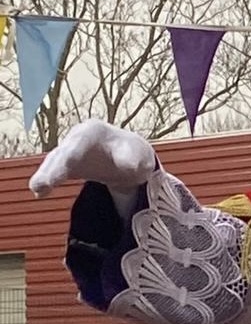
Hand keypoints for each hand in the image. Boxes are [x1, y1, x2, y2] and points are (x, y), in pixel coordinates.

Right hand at [29, 119, 156, 197]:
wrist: (127, 160)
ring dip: (45, 176)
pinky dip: (45, 182)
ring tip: (38, 189)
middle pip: (62, 153)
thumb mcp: (138, 155)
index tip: (65, 168)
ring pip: (53, 163)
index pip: (79, 143)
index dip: (69, 157)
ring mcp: (67, 151)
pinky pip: (52, 173)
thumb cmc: (132, 154)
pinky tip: (40, 193)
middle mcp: (76, 138)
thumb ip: (132, 159)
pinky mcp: (62, 166)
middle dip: (52, 168)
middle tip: (42, 184)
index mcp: (93, 131)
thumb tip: (129, 166)